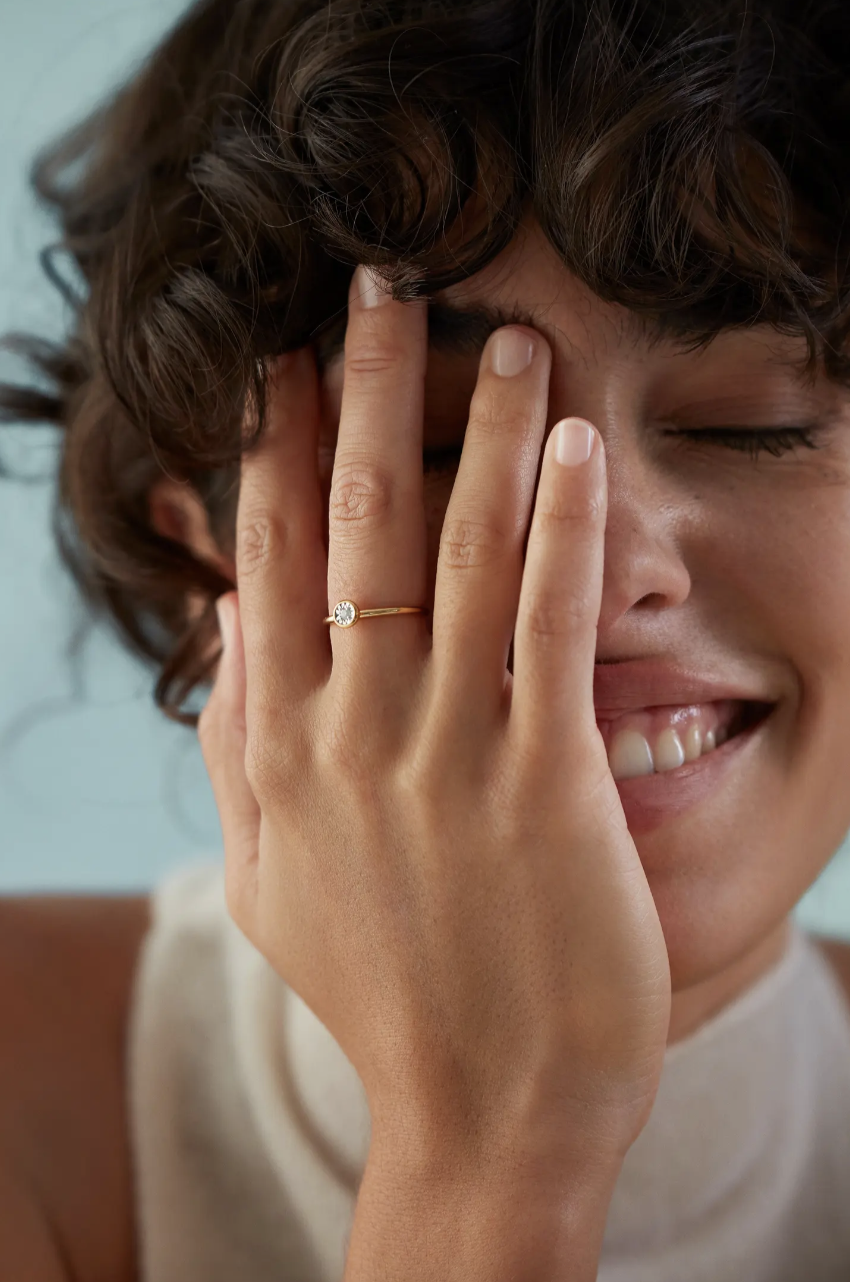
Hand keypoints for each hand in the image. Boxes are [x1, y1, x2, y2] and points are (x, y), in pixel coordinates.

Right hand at [199, 265, 670, 1172]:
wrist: (482, 1109)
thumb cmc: (381, 991)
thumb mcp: (267, 880)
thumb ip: (232, 752)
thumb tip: (220, 632)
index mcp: (278, 746)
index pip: (266, 557)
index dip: (274, 443)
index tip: (282, 354)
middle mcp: (351, 730)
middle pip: (350, 522)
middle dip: (363, 389)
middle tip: (381, 284)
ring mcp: (447, 752)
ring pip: (455, 551)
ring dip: (478, 430)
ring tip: (503, 336)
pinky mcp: (544, 779)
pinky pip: (550, 626)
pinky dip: (559, 527)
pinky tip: (573, 446)